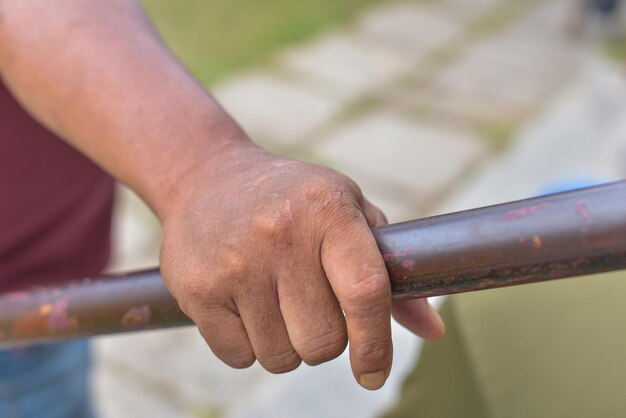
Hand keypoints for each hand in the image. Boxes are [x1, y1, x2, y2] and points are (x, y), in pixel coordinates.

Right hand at [159, 142, 443, 389]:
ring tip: (276, 301)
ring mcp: (234, 263)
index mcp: (328, 211)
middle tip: (312, 309)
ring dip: (286, 344)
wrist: (208, 178)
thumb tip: (433, 331)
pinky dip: (249, 346)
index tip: (373, 373)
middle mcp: (280, 234)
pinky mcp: (197, 288)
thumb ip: (391, 273)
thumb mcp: (348, 214)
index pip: (365, 292)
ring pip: (280, 357)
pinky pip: (239, 357)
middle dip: (324, 341)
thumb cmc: (295, 203)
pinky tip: (244, 303)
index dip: (376, 344)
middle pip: (322, 341)